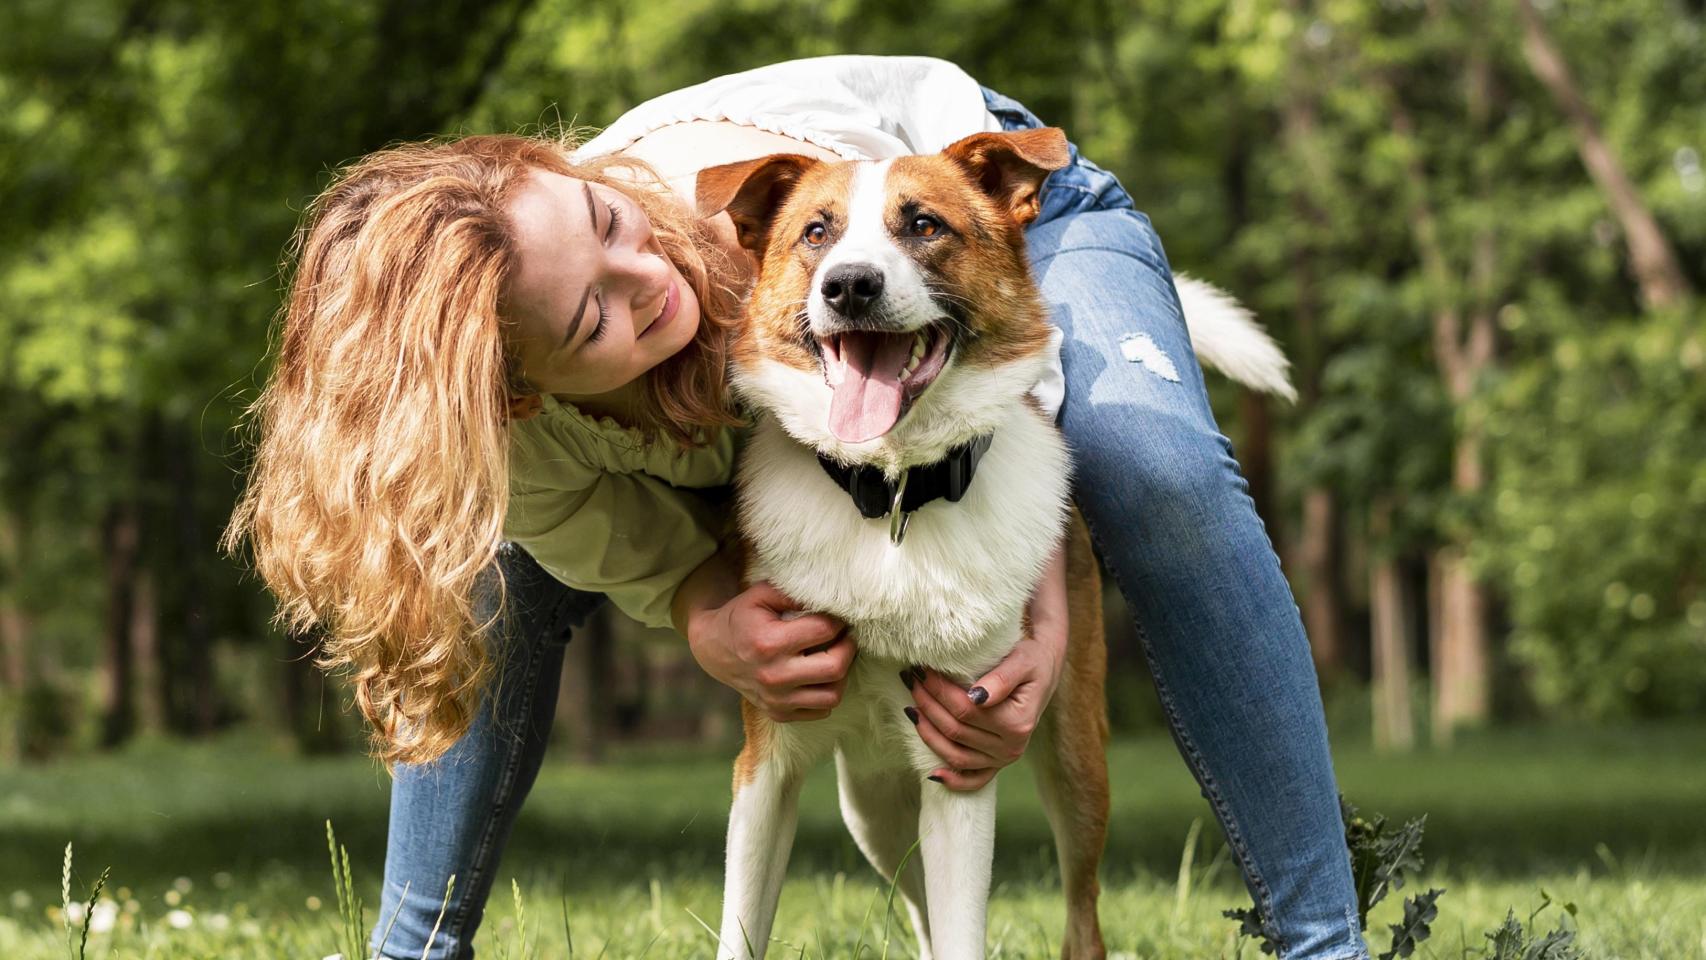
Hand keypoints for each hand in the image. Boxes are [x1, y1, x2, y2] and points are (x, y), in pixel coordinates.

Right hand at [687, 580, 852, 721]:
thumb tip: (828, 599)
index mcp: (769, 643)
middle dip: (848, 647)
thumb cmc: (742, 618)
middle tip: (845, 637)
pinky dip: (826, 693)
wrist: (713, 650)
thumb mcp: (760, 594)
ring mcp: (776, 700)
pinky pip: (821, 711)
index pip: (824, 630)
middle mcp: (774, 676)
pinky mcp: (779, 714)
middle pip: (835, 667)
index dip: (837, 620)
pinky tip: (818, 676)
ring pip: (833, 696)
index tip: (836, 617)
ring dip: (840, 675)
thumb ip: (793, 593)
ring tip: (834, 657)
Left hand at [904, 619, 1066, 790]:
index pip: (965, 709)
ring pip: (956, 755)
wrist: (1044, 670)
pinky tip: (933, 774)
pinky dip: (954, 781)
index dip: (939, 690)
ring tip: (911, 708)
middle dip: (928, 705)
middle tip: (910, 679)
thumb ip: (1001, 679)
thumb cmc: (1031, 661)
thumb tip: (977, 697)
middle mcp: (1012, 747)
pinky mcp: (997, 764)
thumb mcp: (1022, 661)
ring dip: (928, 734)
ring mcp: (1004, 759)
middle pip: (956, 731)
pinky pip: (974, 780)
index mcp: (1017, 722)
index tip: (921, 669)